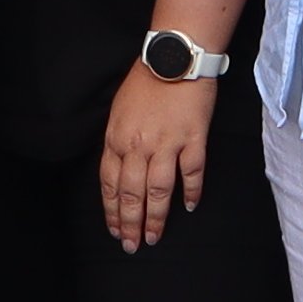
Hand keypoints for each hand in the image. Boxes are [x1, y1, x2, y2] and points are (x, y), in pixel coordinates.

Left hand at [101, 70, 221, 251]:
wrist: (175, 56)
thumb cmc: (146, 80)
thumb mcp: (120, 110)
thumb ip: (119, 141)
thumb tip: (120, 170)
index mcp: (117, 137)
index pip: (109, 183)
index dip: (111, 210)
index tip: (114, 229)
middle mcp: (139, 145)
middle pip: (131, 193)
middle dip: (130, 223)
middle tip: (132, 245)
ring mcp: (167, 143)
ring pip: (158, 191)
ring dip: (156, 218)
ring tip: (154, 237)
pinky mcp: (193, 138)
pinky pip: (192, 173)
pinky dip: (191, 192)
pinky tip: (189, 206)